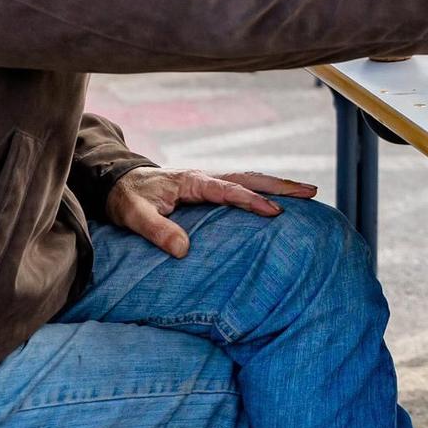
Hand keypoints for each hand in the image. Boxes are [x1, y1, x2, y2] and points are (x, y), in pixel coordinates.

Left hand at [107, 167, 317, 258]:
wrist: (114, 182)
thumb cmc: (125, 198)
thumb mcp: (134, 215)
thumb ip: (157, 230)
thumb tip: (183, 250)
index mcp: (193, 180)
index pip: (229, 190)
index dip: (252, 200)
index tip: (275, 212)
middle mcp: (205, 176)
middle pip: (250, 178)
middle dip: (281, 185)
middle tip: (312, 191)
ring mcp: (208, 180)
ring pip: (249, 180)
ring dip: (277, 185)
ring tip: (306, 193)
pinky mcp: (207, 188)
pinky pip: (241, 187)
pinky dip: (262, 190)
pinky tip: (276, 199)